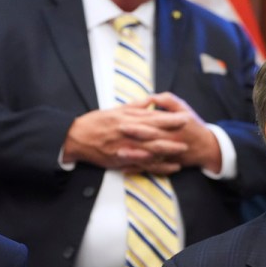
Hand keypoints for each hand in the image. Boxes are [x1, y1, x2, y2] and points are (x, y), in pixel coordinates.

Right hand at [63, 99, 187, 173]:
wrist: (75, 138)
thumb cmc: (95, 123)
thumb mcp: (114, 110)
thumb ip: (134, 107)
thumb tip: (150, 100)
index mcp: (126, 118)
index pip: (152, 117)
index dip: (169, 117)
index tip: (184, 116)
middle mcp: (127, 132)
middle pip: (154, 132)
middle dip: (173, 132)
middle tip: (190, 131)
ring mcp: (125, 147)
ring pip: (150, 148)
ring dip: (168, 149)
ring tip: (183, 149)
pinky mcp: (122, 160)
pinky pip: (144, 164)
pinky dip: (158, 166)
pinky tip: (171, 166)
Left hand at [119, 92, 223, 172]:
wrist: (208, 148)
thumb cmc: (194, 126)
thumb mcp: (185, 109)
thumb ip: (169, 101)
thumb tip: (153, 96)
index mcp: (173, 126)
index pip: (154, 123)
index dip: (138, 122)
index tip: (123, 121)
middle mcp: (171, 140)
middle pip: (150, 139)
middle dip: (133, 138)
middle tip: (117, 135)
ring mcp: (169, 154)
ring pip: (150, 156)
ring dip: (134, 156)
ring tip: (119, 154)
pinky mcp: (168, 164)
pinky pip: (152, 169)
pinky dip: (139, 169)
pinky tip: (125, 169)